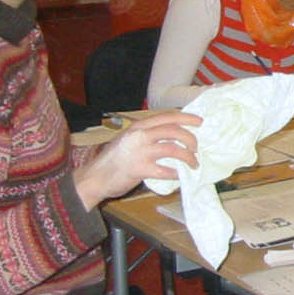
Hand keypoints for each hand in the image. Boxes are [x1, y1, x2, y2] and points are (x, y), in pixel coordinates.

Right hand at [74, 112, 201, 209]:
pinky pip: (166, 170)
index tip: (199, 122)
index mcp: (138, 127)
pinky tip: (179, 176)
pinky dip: (176, 173)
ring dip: (188, 157)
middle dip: (191, 138)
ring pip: (174, 149)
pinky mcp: (140, 169)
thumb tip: (172, 137)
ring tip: (193, 163)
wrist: (94, 177)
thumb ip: (147, 136)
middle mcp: (140, 135)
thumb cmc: (112, 160)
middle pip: (174, 131)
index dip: (186, 118)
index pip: (167, 117)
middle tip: (196, 147)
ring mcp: (140, 152)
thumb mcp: (128, 140)